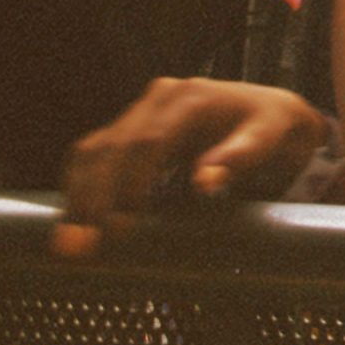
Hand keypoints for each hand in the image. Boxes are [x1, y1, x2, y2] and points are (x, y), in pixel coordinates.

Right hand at [55, 78, 331, 256]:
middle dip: (94, 197)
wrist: (273, 113)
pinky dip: (80, 184)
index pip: (150, 142)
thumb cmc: (276, 129)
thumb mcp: (273, 140)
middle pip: (114, 147)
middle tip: (81, 246)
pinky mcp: (131, 127)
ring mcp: (142, 110)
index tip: (119, 228)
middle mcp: (161, 97)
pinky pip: (96, 153)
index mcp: (192, 98)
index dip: (129, 186)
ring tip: (69, 242)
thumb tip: (205, 182)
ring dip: (78, 195)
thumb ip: (241, 157)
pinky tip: (73, 218)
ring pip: (97, 149)